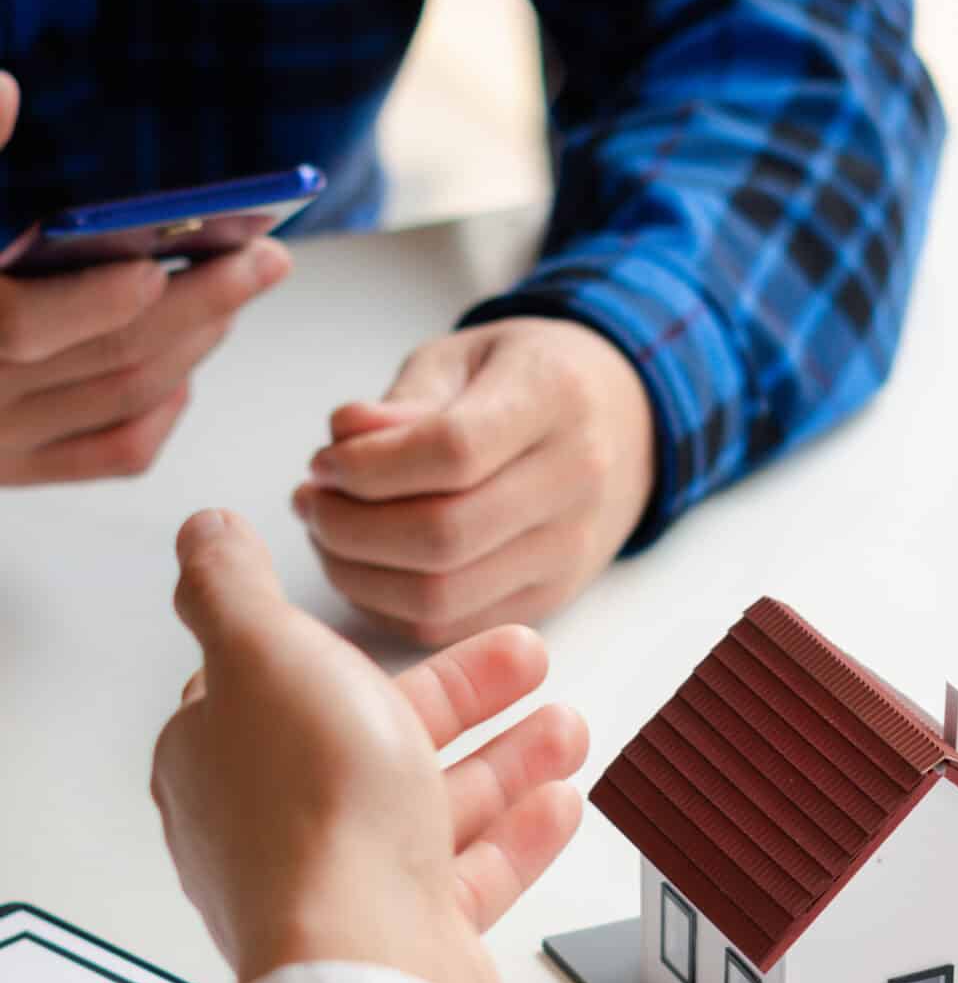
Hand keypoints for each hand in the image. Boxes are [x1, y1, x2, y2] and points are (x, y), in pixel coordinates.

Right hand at [0, 72, 289, 485]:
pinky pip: (116, 451)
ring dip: (195, 344)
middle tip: (265, 256)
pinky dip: (164, 409)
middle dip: (200, 305)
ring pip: (125, 399)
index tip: (156, 263)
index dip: (96, 299)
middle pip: (110, 358)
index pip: (25, 326)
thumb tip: (6, 91)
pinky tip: (189, 365)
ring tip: (240, 290)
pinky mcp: (17, 469)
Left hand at [151, 510, 588, 982]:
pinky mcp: (404, 934)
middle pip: (375, 739)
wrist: (364, 958)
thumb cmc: (314, 812)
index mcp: (223, 755)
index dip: (349, 646)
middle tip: (528, 656)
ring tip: (567, 724)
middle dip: (460, 695)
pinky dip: (517, 833)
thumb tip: (205, 536)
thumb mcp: (261, 651)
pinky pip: (468, 874)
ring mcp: (343, 883)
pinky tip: (561, 800)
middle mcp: (274, 825)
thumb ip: (229, 586)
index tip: (410, 617)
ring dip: (506, 758)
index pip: (280, 685)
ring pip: (431, 804)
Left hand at [292, 317, 657, 645]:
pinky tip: (363, 566)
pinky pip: (450, 625)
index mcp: (554, 398)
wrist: (620, 422)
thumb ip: (403, 401)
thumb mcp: (463, 358)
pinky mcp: (549, 597)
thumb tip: (345, 440)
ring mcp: (566, 550)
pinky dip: (386, 604)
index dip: (369, 467)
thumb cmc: (526, 380)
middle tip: (313, 502)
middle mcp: (573, 480)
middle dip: (351, 527)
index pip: (452, 451)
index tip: (325, 463)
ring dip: (358, 573)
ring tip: (326, 532)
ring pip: (441, 596)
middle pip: (444, 535)